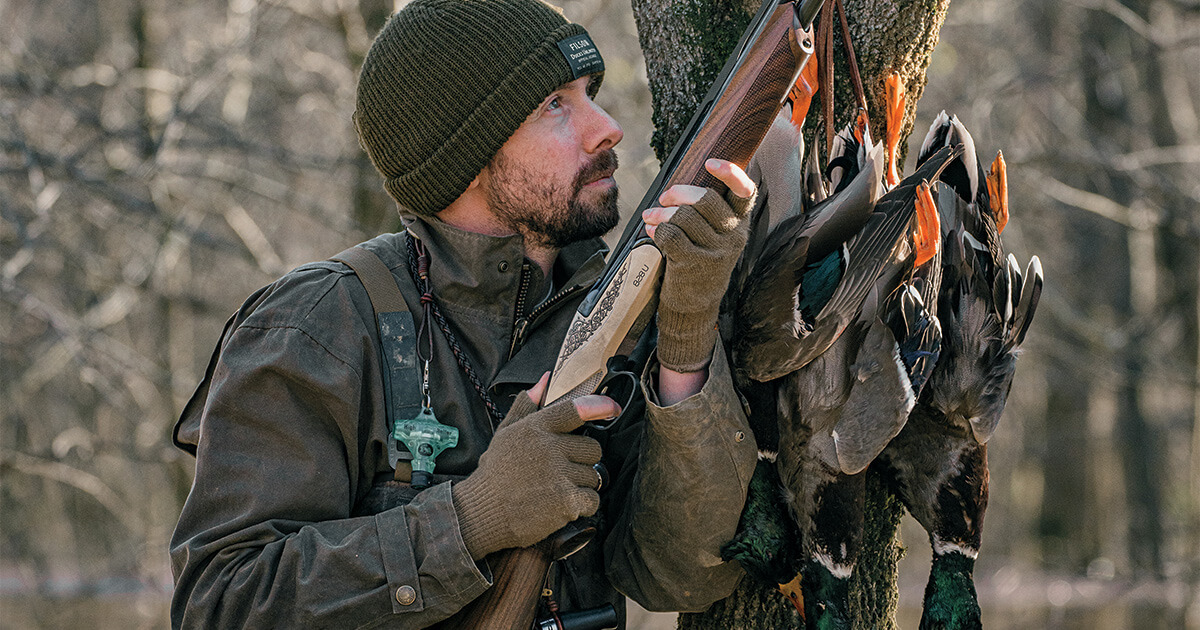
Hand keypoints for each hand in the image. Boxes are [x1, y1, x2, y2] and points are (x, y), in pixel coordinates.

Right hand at [452, 373, 617, 558]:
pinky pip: (592, 499)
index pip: (575, 410)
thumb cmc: (495, 473)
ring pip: (594, 475)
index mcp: (535, 428)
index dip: (599, 406)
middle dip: (583, 460)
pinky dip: (582, 505)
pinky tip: (562, 505)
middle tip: (563, 470)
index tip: (612, 408)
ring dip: (581, 485)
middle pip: (593, 448)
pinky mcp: (565, 501)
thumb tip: (545, 380)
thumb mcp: (505, 433)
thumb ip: (526, 405)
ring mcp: (558, 474)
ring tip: (556, 489)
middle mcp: (549, 448)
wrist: (482, 513)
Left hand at [642, 159, 755, 372]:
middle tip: (664, 198)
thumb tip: (680, 184)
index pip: (746, 193)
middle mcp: (733, 237)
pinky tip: (652, 231)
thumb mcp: (715, 236)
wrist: (695, 305)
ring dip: (661, 213)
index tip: (711, 162)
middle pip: (706, 200)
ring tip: (651, 217)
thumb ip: (707, 211)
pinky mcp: (693, 265)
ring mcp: (714, 253)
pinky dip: (656, 229)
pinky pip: (670, 235)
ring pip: (684, 217)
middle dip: (679, 193)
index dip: (731, 174)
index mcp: (740, 224)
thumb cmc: (700, 260)